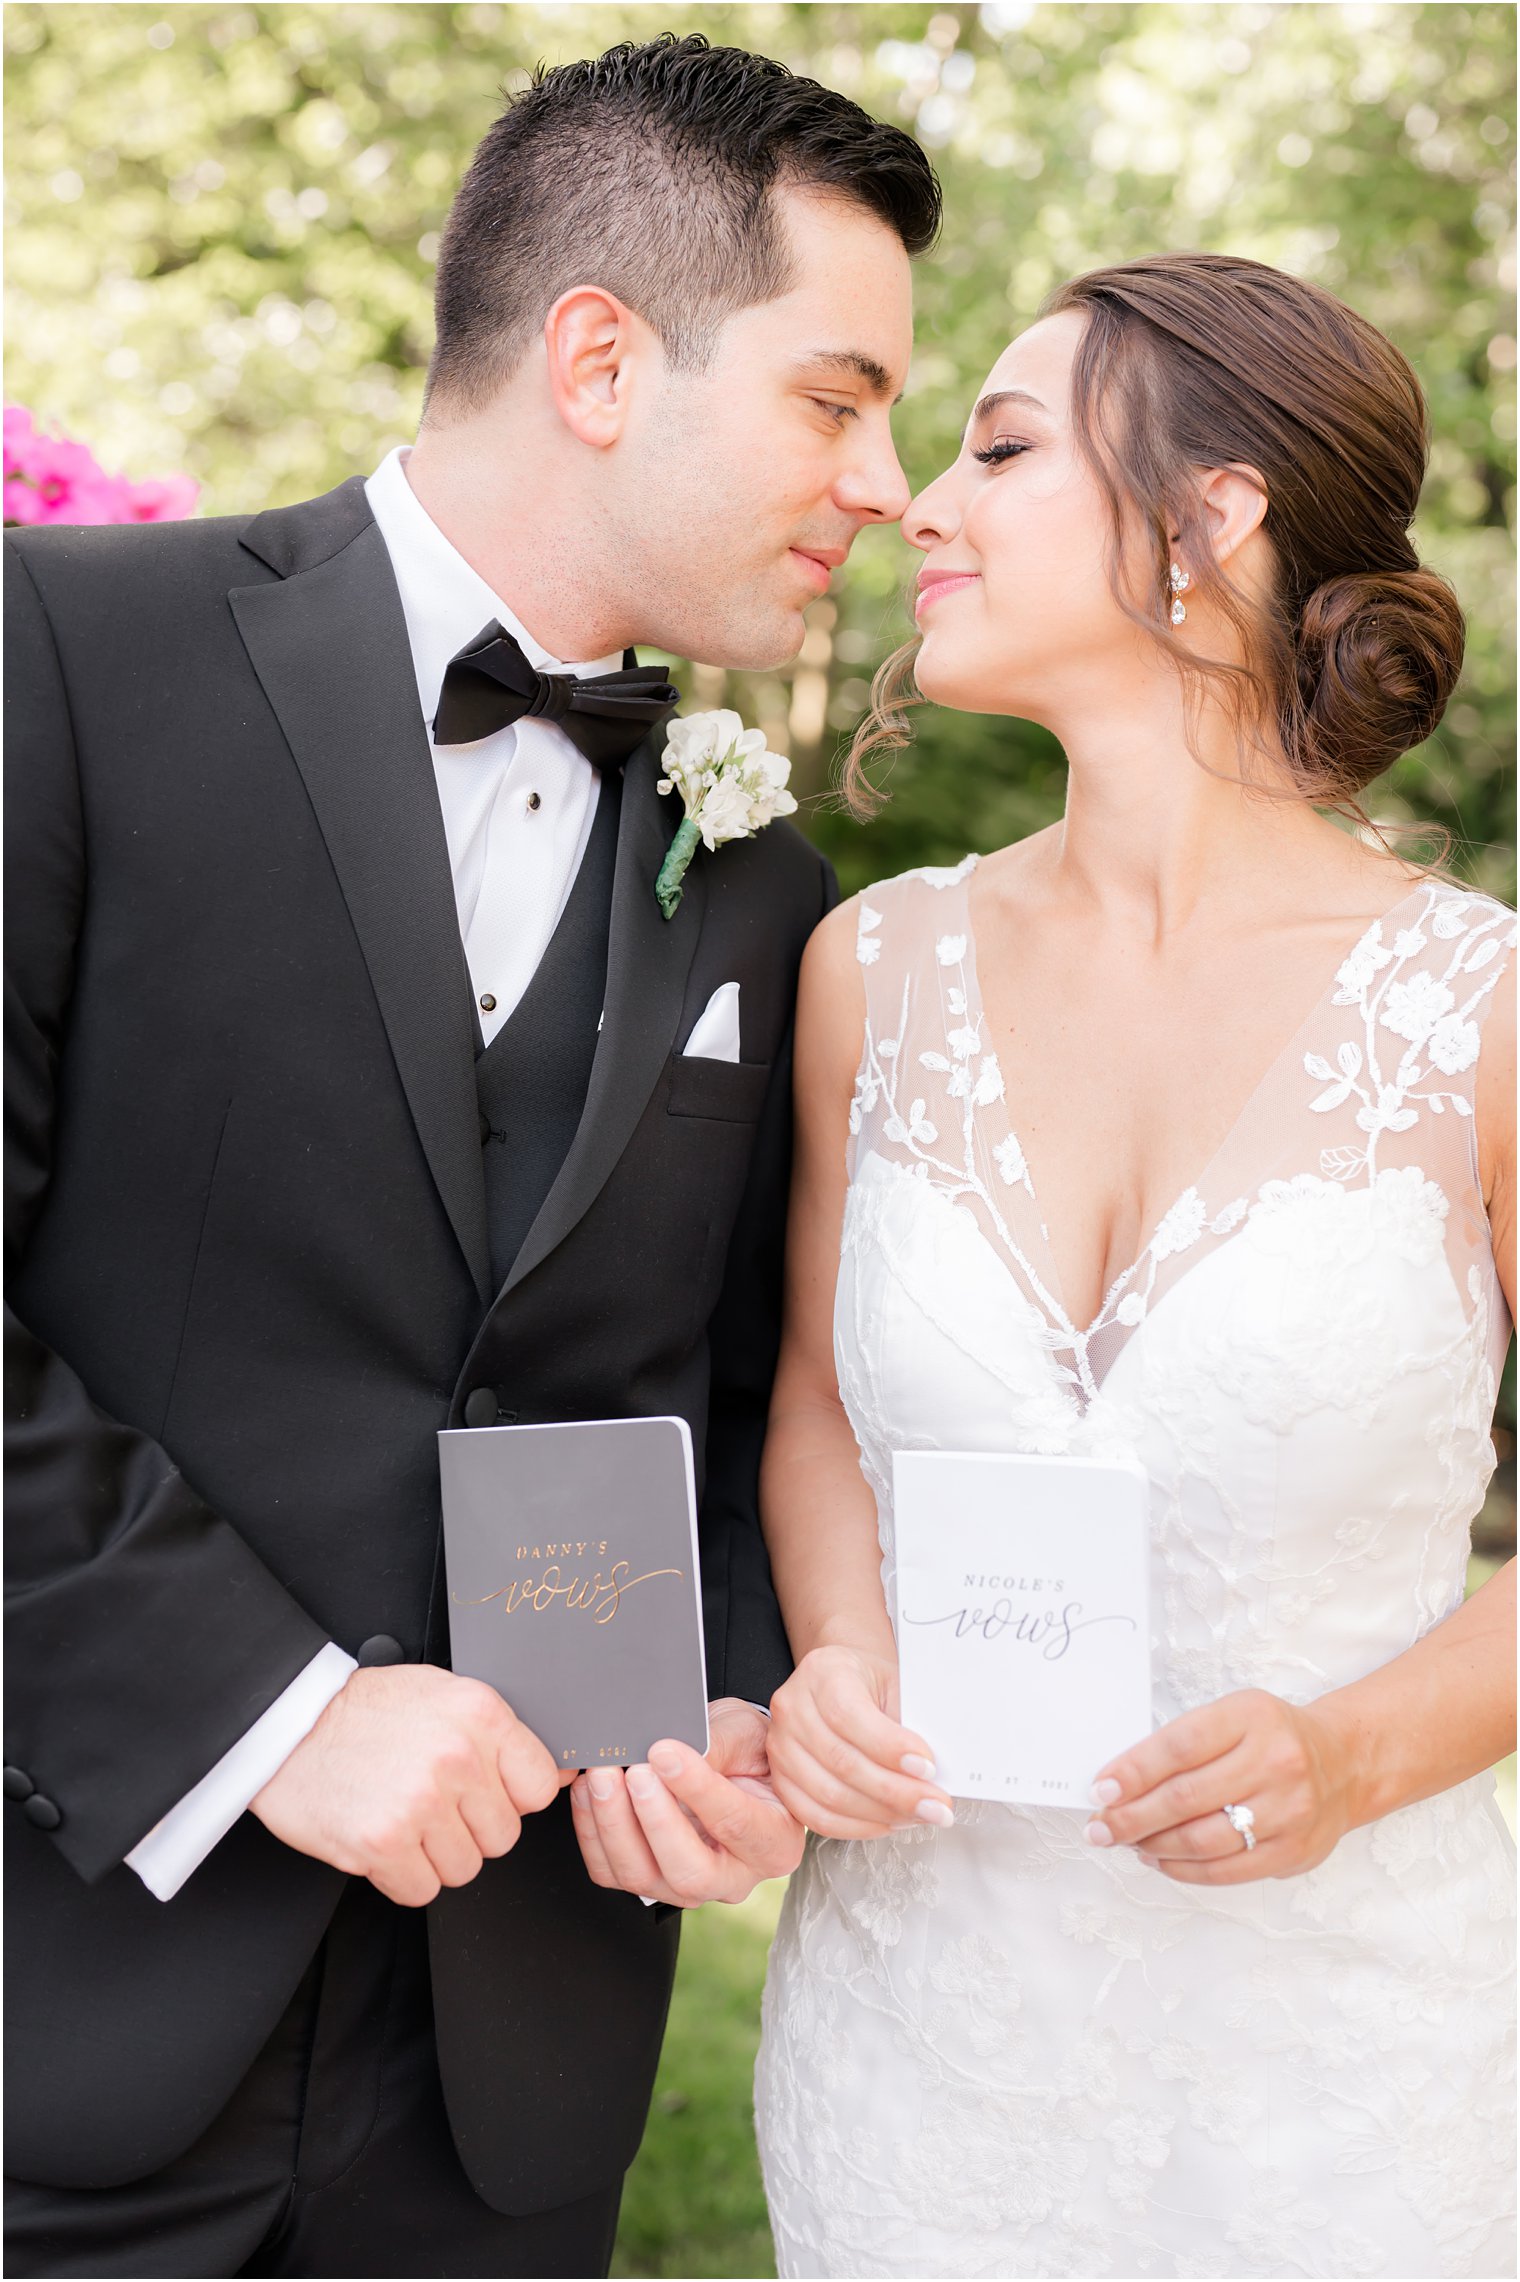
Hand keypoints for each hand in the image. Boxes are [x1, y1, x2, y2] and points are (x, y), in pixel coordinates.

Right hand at [251, 1664, 560, 1906]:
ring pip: (465, 1868)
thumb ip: (496, 1734)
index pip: (539, 1786)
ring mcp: (420, 1801)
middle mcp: (457, 1756)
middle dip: (470, 1829)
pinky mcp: (382, 1842)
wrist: (286, 1721)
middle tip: (431, 1804)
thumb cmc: (365, 1711)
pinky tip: (383, 1839)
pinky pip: (420, 1890)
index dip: (512, 1798)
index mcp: (480, 1714)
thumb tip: (558, 1777)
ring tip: (403, 1817)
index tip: (486, 1795)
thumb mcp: (443, 1696)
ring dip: (434, 1855)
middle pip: (503, 1836)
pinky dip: (401, 1876)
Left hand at [569, 1699, 804, 1905]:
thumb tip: (671, 1756)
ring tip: (604, 1775)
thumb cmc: (745, 1750)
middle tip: (635, 1773)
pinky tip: (590, 1792)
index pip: (736, 1824)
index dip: (698, 1789)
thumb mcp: (746, 1735)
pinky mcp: (647, 1880)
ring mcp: (686, 1886)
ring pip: (643, 1877)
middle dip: (655, 1821)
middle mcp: (733, 1877)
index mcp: (773, 1843)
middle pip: (690, 1873)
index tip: (667, 1753)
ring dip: (615, 1825)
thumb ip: (717, 1747)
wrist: (727, 1760)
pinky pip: (610, 1871)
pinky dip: (592, 1832)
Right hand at [767, 1644, 954, 1839]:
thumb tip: (936, 1773)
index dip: (890, 1748)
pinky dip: (858, 1827)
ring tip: (919, 1816)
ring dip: (882, 1814)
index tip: (928, 1767)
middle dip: (897, 1792)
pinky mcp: (781, 1780)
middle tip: (936, 1806)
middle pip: (842, 1762)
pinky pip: (817, 1817)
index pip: (850, 1716)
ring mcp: (781, 1747)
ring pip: (830, 1796)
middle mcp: (793, 1709)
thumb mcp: (894, 1684)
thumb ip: (909, 1723)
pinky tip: (889, 1822)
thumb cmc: (869, 1682)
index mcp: (823, 1673)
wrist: (841, 1681)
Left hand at [1084, 1687, 1357, 1883]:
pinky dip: (1183, 1870)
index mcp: (1251, 1716)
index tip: (1100, 1790)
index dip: (1133, 1771)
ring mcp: (1288, 1810)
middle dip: (1132, 1817)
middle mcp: (1275, 1762)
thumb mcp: (1233, 1716)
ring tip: (1126, 1843)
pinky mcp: (1294, 1851)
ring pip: (1203, 1840)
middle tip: (1100, 1828)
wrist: (1344, 1762)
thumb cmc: (1271, 1737)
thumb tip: (1120, 1783)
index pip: (1179, 1746)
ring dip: (1153, 1846)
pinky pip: (1227, 1870)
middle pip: (1186, 1797)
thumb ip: (1184, 1743)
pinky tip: (1159, 1860)